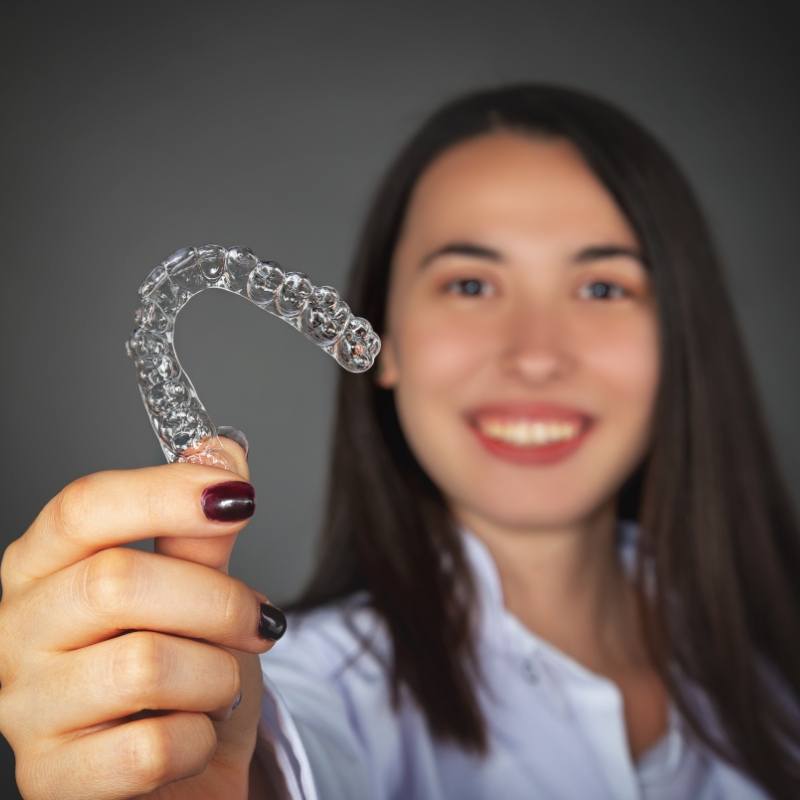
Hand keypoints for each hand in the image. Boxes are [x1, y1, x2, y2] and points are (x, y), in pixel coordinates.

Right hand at [0, 437, 280, 798]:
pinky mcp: (52, 780)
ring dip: (217, 675)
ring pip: (144, 666)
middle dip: (217, 600)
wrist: (182, 777)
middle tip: (261, 619)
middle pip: (117, 580)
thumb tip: (221, 452)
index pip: (83, 506)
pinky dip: (200, 737)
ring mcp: (25, 710)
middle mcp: (18, 631)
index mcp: (45, 568)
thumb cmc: (184, 676)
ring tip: (221, 684)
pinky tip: (194, 734)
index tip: (238, 494)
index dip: (165, 492)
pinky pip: (151, 747)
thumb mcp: (196, 594)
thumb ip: (201, 531)